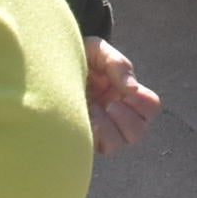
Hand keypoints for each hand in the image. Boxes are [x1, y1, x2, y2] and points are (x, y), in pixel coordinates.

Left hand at [82, 38, 158, 153]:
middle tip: (108, 103)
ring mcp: (99, 128)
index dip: (141, 102)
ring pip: (118, 144)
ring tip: (94, 110)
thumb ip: (117, 64)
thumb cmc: (76, 56)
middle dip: (125, 118)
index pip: (150, 107)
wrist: (46, 64)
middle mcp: (115, 114)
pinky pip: (97, 147)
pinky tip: (84, 119)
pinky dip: (95, 134)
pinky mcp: (82, 136)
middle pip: (138, 132)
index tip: (124, 91)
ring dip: (109, 128)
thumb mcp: (98, 50)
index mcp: (124, 93)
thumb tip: (131, 90)